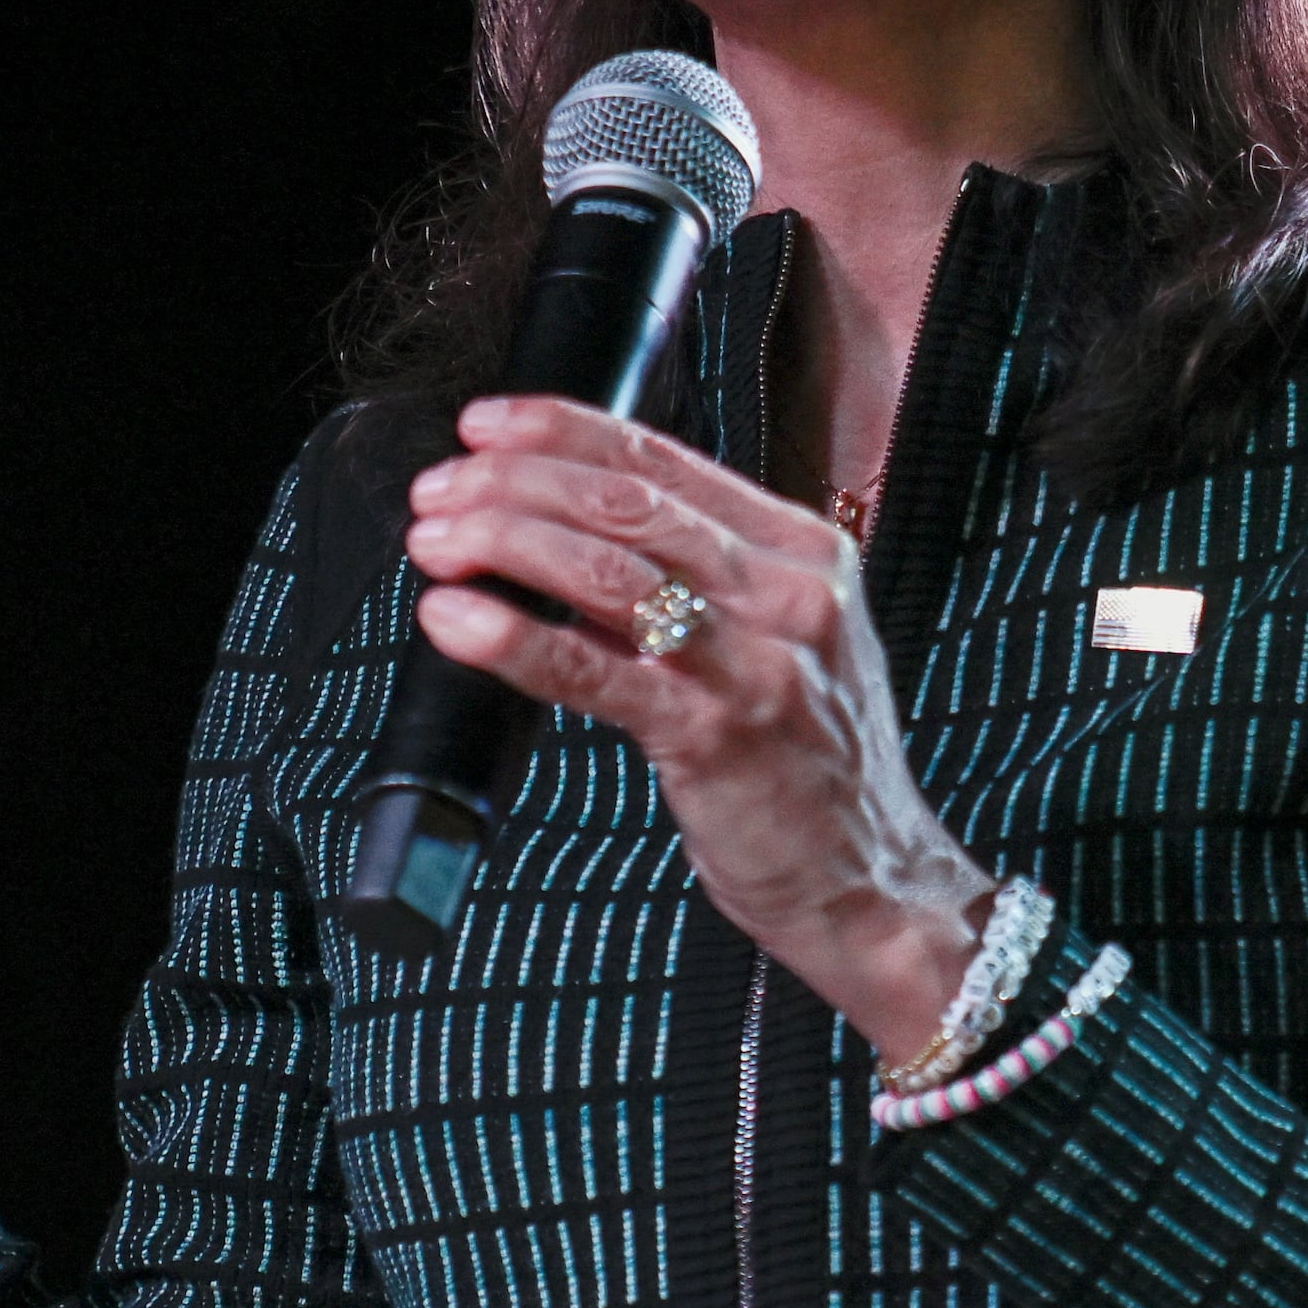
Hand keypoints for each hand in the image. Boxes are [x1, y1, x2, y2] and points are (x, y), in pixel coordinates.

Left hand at [401, 397, 984, 1064]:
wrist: (870, 882)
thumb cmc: (805, 766)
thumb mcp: (772, 644)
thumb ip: (687, 587)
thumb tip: (554, 539)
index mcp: (802, 550)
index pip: (663, 460)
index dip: (560, 430)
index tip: (484, 425)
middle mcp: (789, 592)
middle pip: (628, 502)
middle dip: (514, 483)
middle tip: (439, 493)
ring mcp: (759, 663)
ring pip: (610, 570)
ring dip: (505, 542)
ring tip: (437, 544)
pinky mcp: (720, 736)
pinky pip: (595, 672)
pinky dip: (514, 638)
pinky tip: (458, 620)